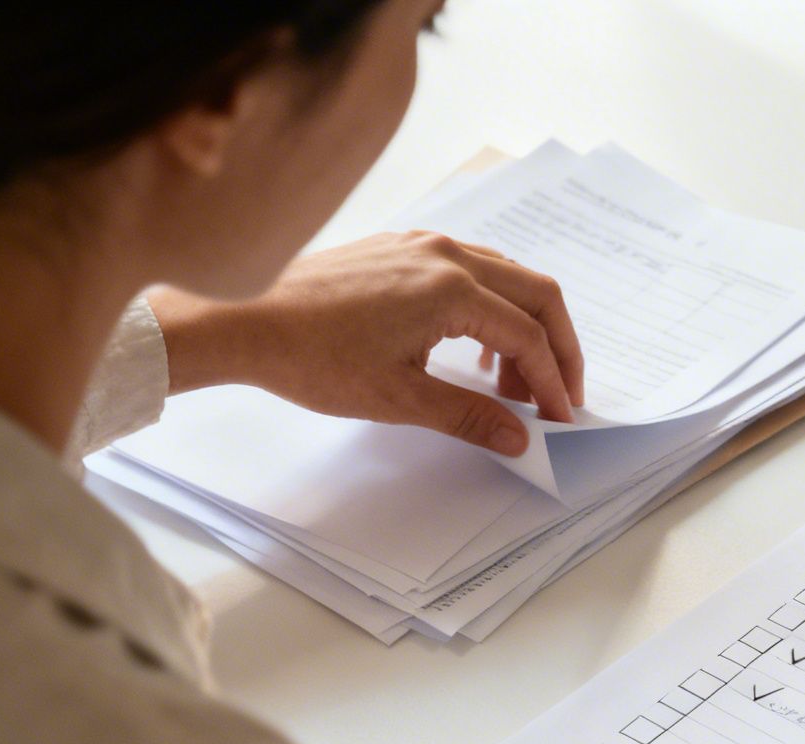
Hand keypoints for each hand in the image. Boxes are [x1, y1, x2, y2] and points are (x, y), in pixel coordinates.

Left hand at [149, 231, 585, 455]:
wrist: (242, 318)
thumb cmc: (311, 356)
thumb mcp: (397, 398)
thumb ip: (468, 415)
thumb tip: (518, 438)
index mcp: (451, 289)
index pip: (529, 337)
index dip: (552, 383)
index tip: (559, 421)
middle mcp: (446, 255)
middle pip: (537, 294)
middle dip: (559, 348)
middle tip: (562, 396)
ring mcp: (423, 244)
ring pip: (507, 278)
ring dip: (525, 328)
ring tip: (514, 385)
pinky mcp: (401, 247)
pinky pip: (472, 269)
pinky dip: (492, 309)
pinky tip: (474, 352)